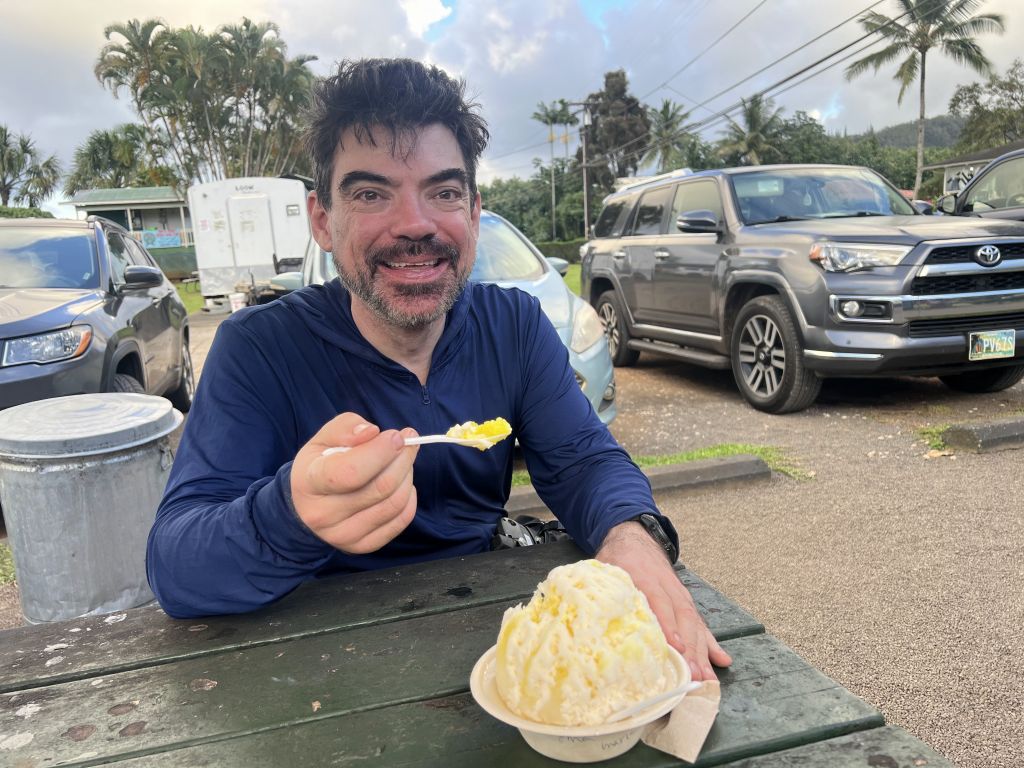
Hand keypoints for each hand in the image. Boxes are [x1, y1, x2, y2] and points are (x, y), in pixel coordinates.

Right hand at [291, 412, 419, 553]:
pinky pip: (400, 521)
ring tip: (402, 462)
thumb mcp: (323, 438)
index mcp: (310, 482)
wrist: (307, 506)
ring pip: (394, 503)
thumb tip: (372, 433)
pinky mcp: (361, 546)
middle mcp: (324, 514)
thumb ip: (346, 427)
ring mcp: (343, 535)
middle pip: (380, 487)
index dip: (381, 452)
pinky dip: (409, 498)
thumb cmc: (320, 465)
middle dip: (403, 459)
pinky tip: (402, 484)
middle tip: (409, 442)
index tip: (397, 436)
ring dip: (407, 476)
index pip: (351, 472)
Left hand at [596, 521, 731, 681]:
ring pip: (694, 625)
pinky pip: (701, 625)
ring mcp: (680, 596)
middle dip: (690, 649)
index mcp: (645, 578)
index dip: (668, 625)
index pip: (659, 602)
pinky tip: (722, 661)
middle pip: (682, 619)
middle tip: (693, 675)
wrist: (635, 540)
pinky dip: (711, 644)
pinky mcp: (685, 603)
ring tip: (706, 678)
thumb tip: (592, 618)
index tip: (676, 647)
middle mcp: (668, 588)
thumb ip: (602, 590)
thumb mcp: (606, 569)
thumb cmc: (618, 559)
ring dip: (701, 653)